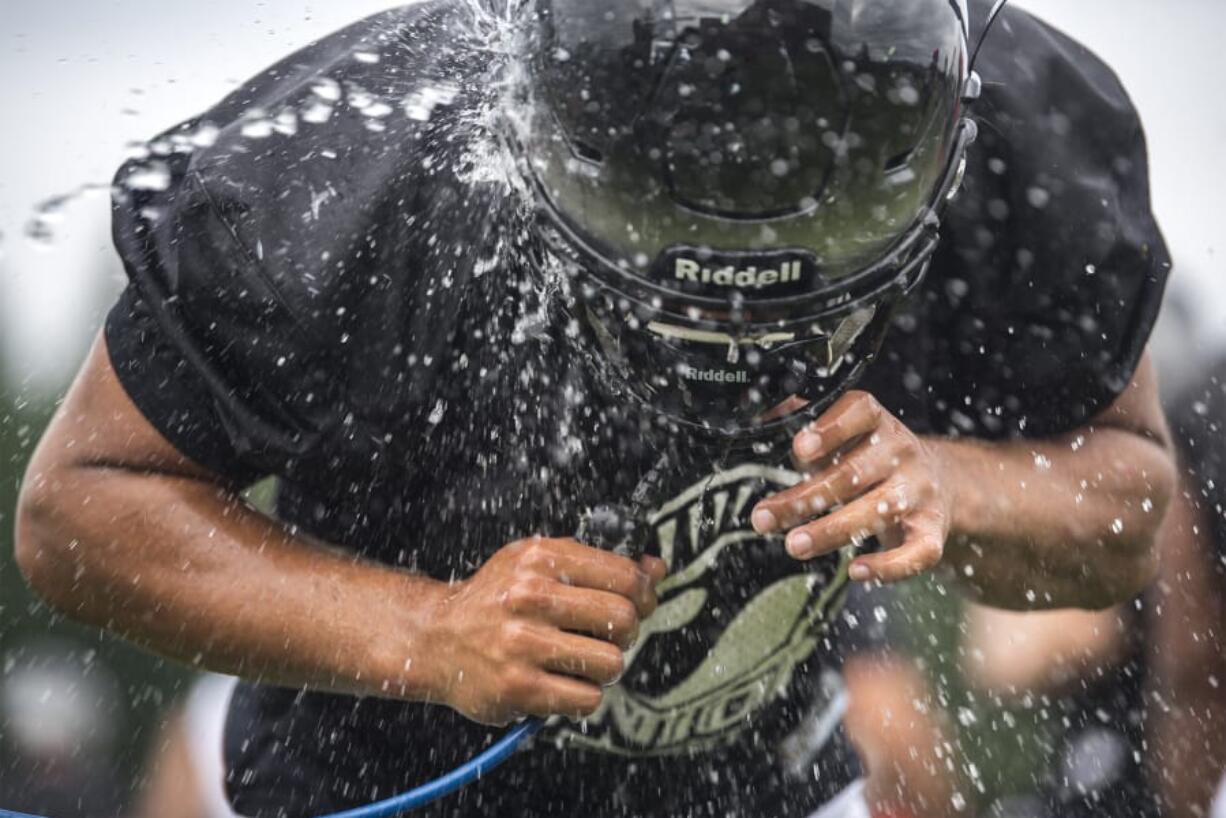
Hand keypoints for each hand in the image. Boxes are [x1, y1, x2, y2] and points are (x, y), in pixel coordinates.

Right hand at [422, 537, 666, 724]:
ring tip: (581, 661)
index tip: (638, 603)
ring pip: (611, 663)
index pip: (624, 576)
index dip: (643, 593)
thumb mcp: (539, 563)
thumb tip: (656, 569)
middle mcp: (531, 597)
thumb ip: (597, 564)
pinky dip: (583, 695)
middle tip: (605, 636)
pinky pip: (586, 699)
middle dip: (625, 633)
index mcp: (540, 558)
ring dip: (605, 667)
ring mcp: (523, 644)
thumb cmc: (496, 600)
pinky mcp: (518, 687)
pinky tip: (562, 682)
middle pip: (623, 620)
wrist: (436, 638)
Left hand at [750, 391, 952, 583]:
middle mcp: (901, 453)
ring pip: (878, 512)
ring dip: (831, 531)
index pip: (859, 413)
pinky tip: (856, 571)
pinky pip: (916, 553)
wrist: (940, 480)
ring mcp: (919, 492)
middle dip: (804, 498)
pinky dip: (888, 566)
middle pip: (852, 474)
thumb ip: (803, 421)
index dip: (831, 429)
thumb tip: (760, 414)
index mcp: (877, 423)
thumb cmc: (872, 457)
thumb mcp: (842, 432)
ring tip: (795, 545)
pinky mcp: (932, 530)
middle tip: (765, 518)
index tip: (799, 448)